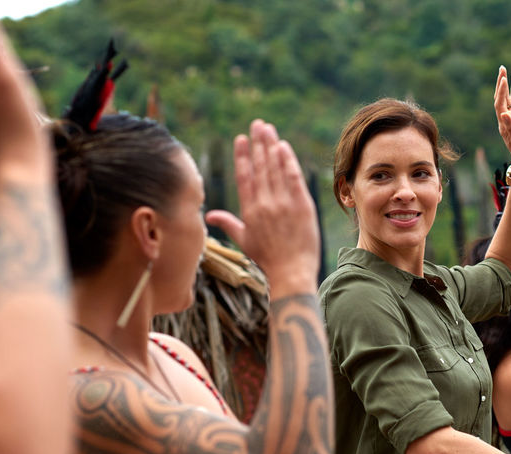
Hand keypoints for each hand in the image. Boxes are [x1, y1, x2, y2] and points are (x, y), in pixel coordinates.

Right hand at [206, 119, 319, 294]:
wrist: (291, 272)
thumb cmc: (267, 259)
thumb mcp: (244, 240)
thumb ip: (228, 223)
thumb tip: (208, 217)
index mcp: (249, 210)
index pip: (244, 176)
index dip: (242, 156)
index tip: (241, 139)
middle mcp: (265, 203)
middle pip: (260, 167)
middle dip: (258, 143)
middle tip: (257, 124)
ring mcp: (284, 203)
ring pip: (275, 168)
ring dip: (271, 146)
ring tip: (268, 129)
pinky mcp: (302, 205)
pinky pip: (293, 177)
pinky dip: (288, 161)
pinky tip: (284, 147)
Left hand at [493, 65, 510, 178]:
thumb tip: (504, 114)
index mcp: (503, 123)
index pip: (499, 104)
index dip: (501, 91)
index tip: (504, 78)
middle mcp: (504, 119)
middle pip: (500, 98)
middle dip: (500, 83)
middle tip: (501, 68)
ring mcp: (510, 119)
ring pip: (506, 98)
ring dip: (505, 86)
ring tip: (505, 71)